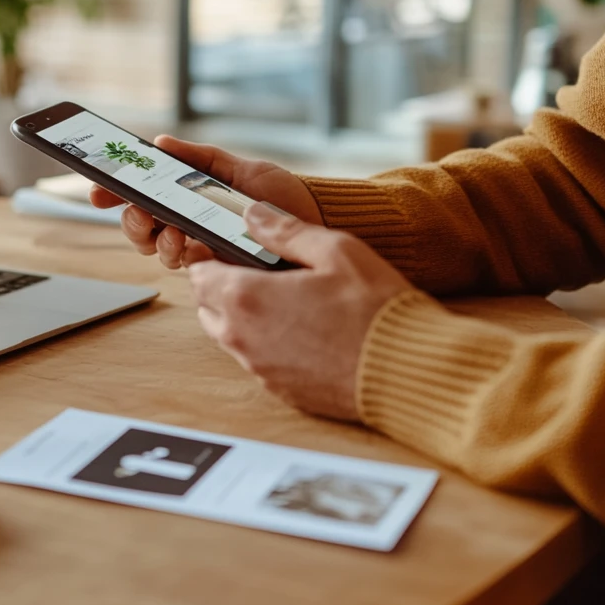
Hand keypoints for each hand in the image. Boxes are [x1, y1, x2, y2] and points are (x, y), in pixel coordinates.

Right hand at [89, 136, 321, 268]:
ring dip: (156, 241)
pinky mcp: (219, 272)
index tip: (97, 190)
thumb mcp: (239, 168)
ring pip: (158, 251)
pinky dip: (183, 256)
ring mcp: (202, 250)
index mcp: (188, 198)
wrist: (319, 221)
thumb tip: (160, 141)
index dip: (114, 194)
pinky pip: (188, 269)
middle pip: (141, 229)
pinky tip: (192, 245)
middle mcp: (190, 226)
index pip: (142, 197)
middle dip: (131, 222)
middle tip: (139, 211)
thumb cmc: (283, 194)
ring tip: (173, 231)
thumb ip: (200, 158)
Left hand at [189, 203, 409, 420]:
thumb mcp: (335, 251)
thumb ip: (286, 231)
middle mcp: (243, 338)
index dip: (207, 259)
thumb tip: (253, 215)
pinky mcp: (280, 389)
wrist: (405, 372)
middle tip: (251, 271)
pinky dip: (266, 343)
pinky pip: (257, 360)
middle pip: (208, 307)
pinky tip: (300, 329)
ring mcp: (260, 368)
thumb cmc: (375, 309)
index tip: (221, 249)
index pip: (199, 276)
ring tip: (280, 298)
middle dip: (221, 288)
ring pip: (229, 337)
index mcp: (247, 298)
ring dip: (242, 316)